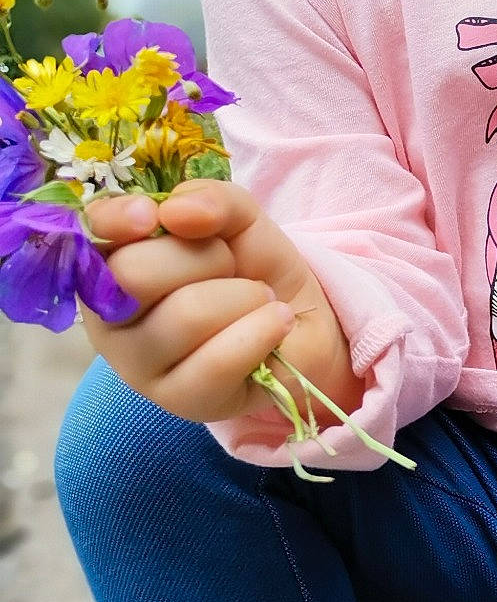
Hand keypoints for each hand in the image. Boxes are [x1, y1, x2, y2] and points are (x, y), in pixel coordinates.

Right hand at [80, 180, 360, 428]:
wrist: (302, 322)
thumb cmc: (251, 268)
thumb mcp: (239, 218)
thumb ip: (211, 200)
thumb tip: (176, 211)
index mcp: (110, 264)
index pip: (88, 236)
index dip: (114, 221)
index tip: (151, 215)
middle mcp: (109, 318)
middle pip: (132, 274)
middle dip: (203, 256)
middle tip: (232, 267)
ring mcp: (138, 366)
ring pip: (184, 316)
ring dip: (243, 296)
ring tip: (258, 300)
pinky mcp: (179, 402)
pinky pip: (217, 362)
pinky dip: (262, 331)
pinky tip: (275, 323)